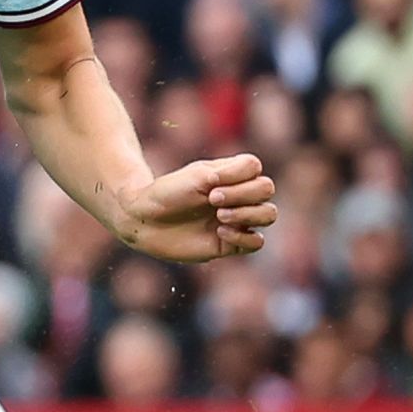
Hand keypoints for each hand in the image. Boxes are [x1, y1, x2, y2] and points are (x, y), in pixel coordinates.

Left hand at [104, 151, 277, 263]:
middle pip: (267, 189)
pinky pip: (257, 242)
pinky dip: (244, 237)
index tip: (213, 184)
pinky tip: (220, 233)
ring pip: (268, 214)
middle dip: (243, 195)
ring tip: (220, 216)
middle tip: (213, 200)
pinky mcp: (231, 243)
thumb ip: (229, 172)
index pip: (255, 168)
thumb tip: (256, 172)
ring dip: (247, 214)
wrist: (144, 219)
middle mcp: (237, 196)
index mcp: (228, 175)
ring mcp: (236, 219)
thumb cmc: (168, 193)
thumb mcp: (197, 176)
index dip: (241, 176)